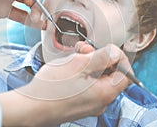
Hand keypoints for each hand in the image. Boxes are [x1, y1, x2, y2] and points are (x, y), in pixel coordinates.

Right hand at [0, 42, 132, 126]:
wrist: (30, 108)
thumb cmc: (52, 89)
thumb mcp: (79, 65)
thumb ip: (102, 57)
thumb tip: (116, 52)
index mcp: (105, 93)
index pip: (126, 75)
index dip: (120, 59)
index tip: (108, 49)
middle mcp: (101, 102)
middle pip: (110, 75)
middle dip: (99, 58)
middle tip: (84, 50)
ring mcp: (89, 105)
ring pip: (96, 79)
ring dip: (88, 64)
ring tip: (73, 57)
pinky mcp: (79, 104)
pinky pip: (87, 87)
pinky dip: (82, 75)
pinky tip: (69, 68)